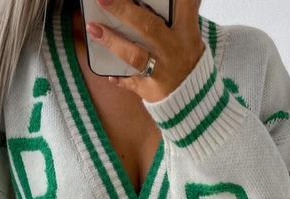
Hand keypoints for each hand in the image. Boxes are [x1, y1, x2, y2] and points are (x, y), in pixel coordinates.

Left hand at [85, 0, 204, 101]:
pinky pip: (131, 82)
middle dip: (124, 11)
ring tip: (94, 29)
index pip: (184, 5)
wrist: (195, 99)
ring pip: (135, 56)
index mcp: (186, 33)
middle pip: (148, 27)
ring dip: (112, 42)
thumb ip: (180, 15)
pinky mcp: (151, 89)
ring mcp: (161, 71)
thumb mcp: (190, 36)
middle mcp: (173, 50)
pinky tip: (109, 73)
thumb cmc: (186, 58)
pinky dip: (120, 78)